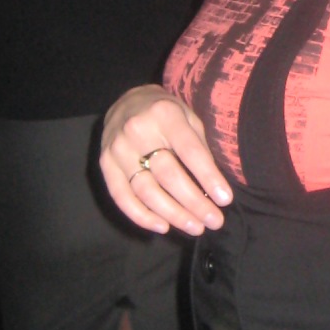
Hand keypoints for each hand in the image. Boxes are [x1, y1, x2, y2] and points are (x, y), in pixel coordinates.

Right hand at [99, 84, 231, 235]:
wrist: (126, 101)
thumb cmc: (166, 114)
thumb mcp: (188, 118)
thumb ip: (199, 148)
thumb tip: (213, 188)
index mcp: (165, 115)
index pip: (189, 151)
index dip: (208, 177)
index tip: (224, 200)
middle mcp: (138, 131)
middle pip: (168, 175)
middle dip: (194, 202)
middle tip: (214, 221)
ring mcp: (118, 149)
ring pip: (146, 190)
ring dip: (172, 214)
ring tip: (195, 227)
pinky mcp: (105, 164)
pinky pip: (121, 197)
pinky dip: (142, 216)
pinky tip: (163, 226)